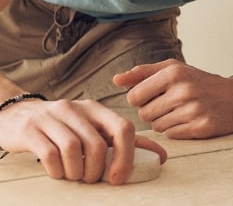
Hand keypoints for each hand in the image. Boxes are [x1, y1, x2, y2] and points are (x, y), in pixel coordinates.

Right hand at [0, 98, 165, 184]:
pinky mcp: (31, 129)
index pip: (122, 127)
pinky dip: (57, 170)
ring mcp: (52, 117)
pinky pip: (49, 154)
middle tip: (92, 179)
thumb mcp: (93, 128)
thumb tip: (159, 155)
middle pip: (97, 143)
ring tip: (75, 176)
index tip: (118, 178)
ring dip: (77, 172)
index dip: (126, 156)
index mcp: (96, 109)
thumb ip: (124, 141)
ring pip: (74, 149)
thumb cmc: (63, 127)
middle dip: (97, 169)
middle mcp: (76, 109)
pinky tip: (58, 172)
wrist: (17, 115)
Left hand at [114, 59, 232, 138]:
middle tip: (170, 105)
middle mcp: (184, 91)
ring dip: (164, 122)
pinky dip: (177, 130)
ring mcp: (193, 110)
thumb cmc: (200, 81)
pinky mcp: (201, 127)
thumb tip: (115, 80)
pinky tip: (189, 120)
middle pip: (144, 114)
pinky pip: (171, 135)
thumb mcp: (175, 69)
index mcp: (174, 73)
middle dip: (153, 111)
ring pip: (157, 126)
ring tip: (181, 112)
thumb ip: (143, 72)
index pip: (134, 96)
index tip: (154, 96)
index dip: (141, 98)